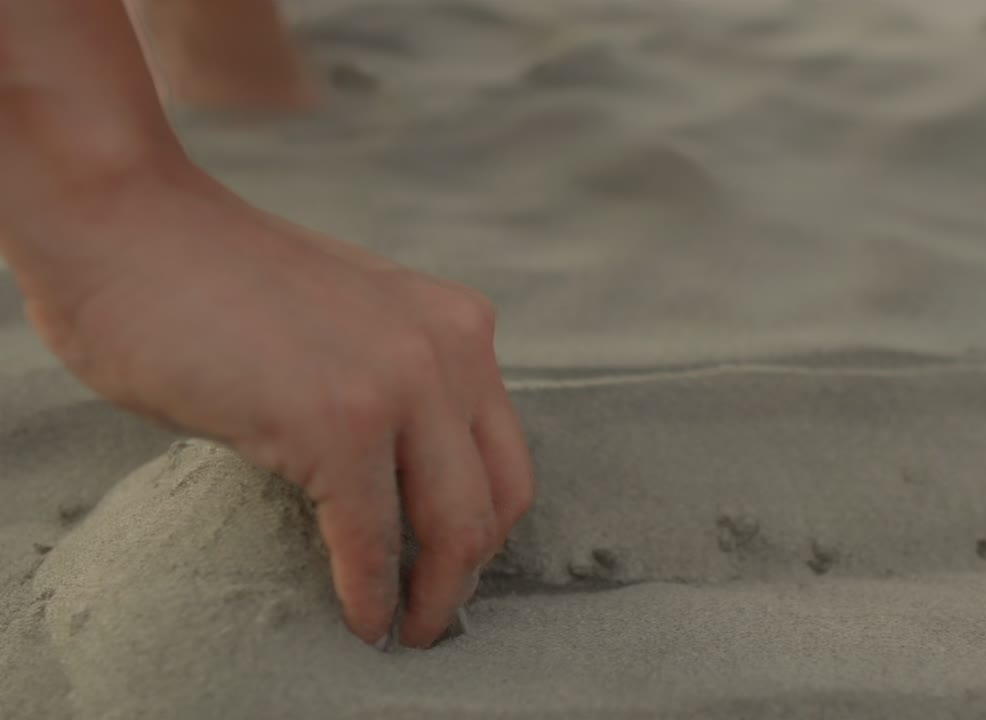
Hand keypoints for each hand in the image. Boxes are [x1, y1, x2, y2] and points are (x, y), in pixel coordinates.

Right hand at [18, 162, 534, 647]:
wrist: (129, 228)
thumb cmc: (218, 283)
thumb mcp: (350, 322)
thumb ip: (395, 379)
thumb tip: (404, 477)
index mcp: (459, 326)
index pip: (506, 457)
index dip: (486, 528)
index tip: (452, 571)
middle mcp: (449, 350)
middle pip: (498, 500)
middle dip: (467, 576)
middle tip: (432, 619)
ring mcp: (400, 383)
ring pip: (456, 528)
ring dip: (432, 599)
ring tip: (400, 632)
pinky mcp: (339, 421)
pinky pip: (374, 539)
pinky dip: (371, 593)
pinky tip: (360, 618)